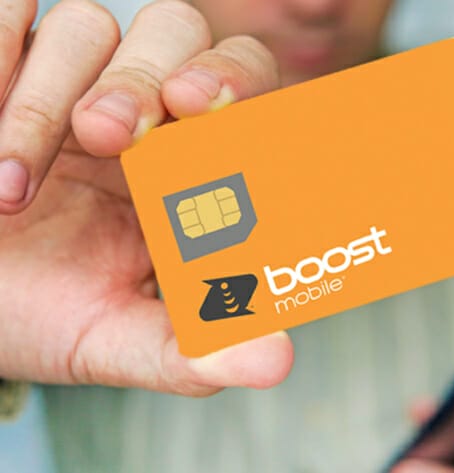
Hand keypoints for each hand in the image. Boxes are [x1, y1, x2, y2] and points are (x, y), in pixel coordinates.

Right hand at [0, 0, 291, 395]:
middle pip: (176, 32)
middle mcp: (137, 110)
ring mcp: (66, 80)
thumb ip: (192, 349)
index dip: (238, 82)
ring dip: (54, 95)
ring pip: (88, 27)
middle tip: (112, 135)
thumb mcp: (114, 338)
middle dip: (147, 76)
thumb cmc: (44, 311)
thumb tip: (276, 362)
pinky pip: (8, 14)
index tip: (211, 112)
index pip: (240, 86)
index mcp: (186, 161)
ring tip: (16, 191)